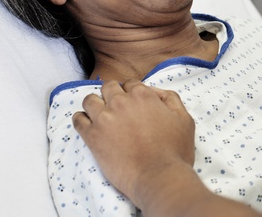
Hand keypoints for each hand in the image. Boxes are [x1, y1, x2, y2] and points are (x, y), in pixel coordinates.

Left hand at [73, 80, 194, 205]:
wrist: (159, 176)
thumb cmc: (175, 150)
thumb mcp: (184, 119)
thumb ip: (171, 99)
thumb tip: (157, 93)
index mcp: (143, 95)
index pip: (130, 84)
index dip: (132, 92)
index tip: (132, 103)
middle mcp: (120, 102)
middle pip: (108, 87)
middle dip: (112, 94)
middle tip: (117, 108)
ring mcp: (104, 118)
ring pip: (90, 100)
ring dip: (94, 104)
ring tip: (100, 115)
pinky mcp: (92, 136)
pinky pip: (78, 120)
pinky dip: (80, 119)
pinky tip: (87, 125)